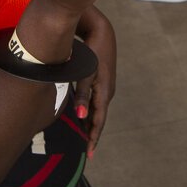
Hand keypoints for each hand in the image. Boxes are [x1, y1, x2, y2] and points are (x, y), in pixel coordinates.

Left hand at [73, 8, 116, 156]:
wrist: (101, 31)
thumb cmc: (91, 52)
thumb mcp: (85, 74)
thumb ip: (82, 95)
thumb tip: (79, 116)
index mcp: (104, 92)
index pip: (98, 121)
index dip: (93, 138)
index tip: (89, 155)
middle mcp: (107, 91)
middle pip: (99, 117)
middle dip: (92, 133)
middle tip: (87, 150)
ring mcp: (106, 85)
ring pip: (98, 109)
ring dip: (91, 122)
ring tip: (85, 136)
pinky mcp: (102, 79)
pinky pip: (97, 100)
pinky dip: (90, 110)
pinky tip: (84, 113)